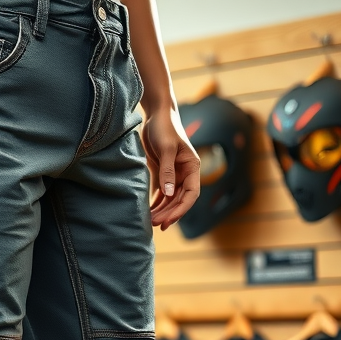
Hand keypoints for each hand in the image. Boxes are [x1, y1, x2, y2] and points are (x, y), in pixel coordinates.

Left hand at [141, 106, 200, 230]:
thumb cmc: (164, 128)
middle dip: (169, 213)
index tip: (168, 221)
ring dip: (162, 210)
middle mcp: (186, 173)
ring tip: (149, 221)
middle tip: (154, 225)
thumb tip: (167, 194)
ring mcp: (174, 173)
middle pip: (179, 199)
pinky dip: (156, 202)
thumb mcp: (166, 148)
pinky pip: (161, 192)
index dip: (181, 209)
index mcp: (192, 167)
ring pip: (170, 198)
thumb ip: (167, 171)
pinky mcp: (162, 172)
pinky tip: (148, 212)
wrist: (157, 114)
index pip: (191, 194)